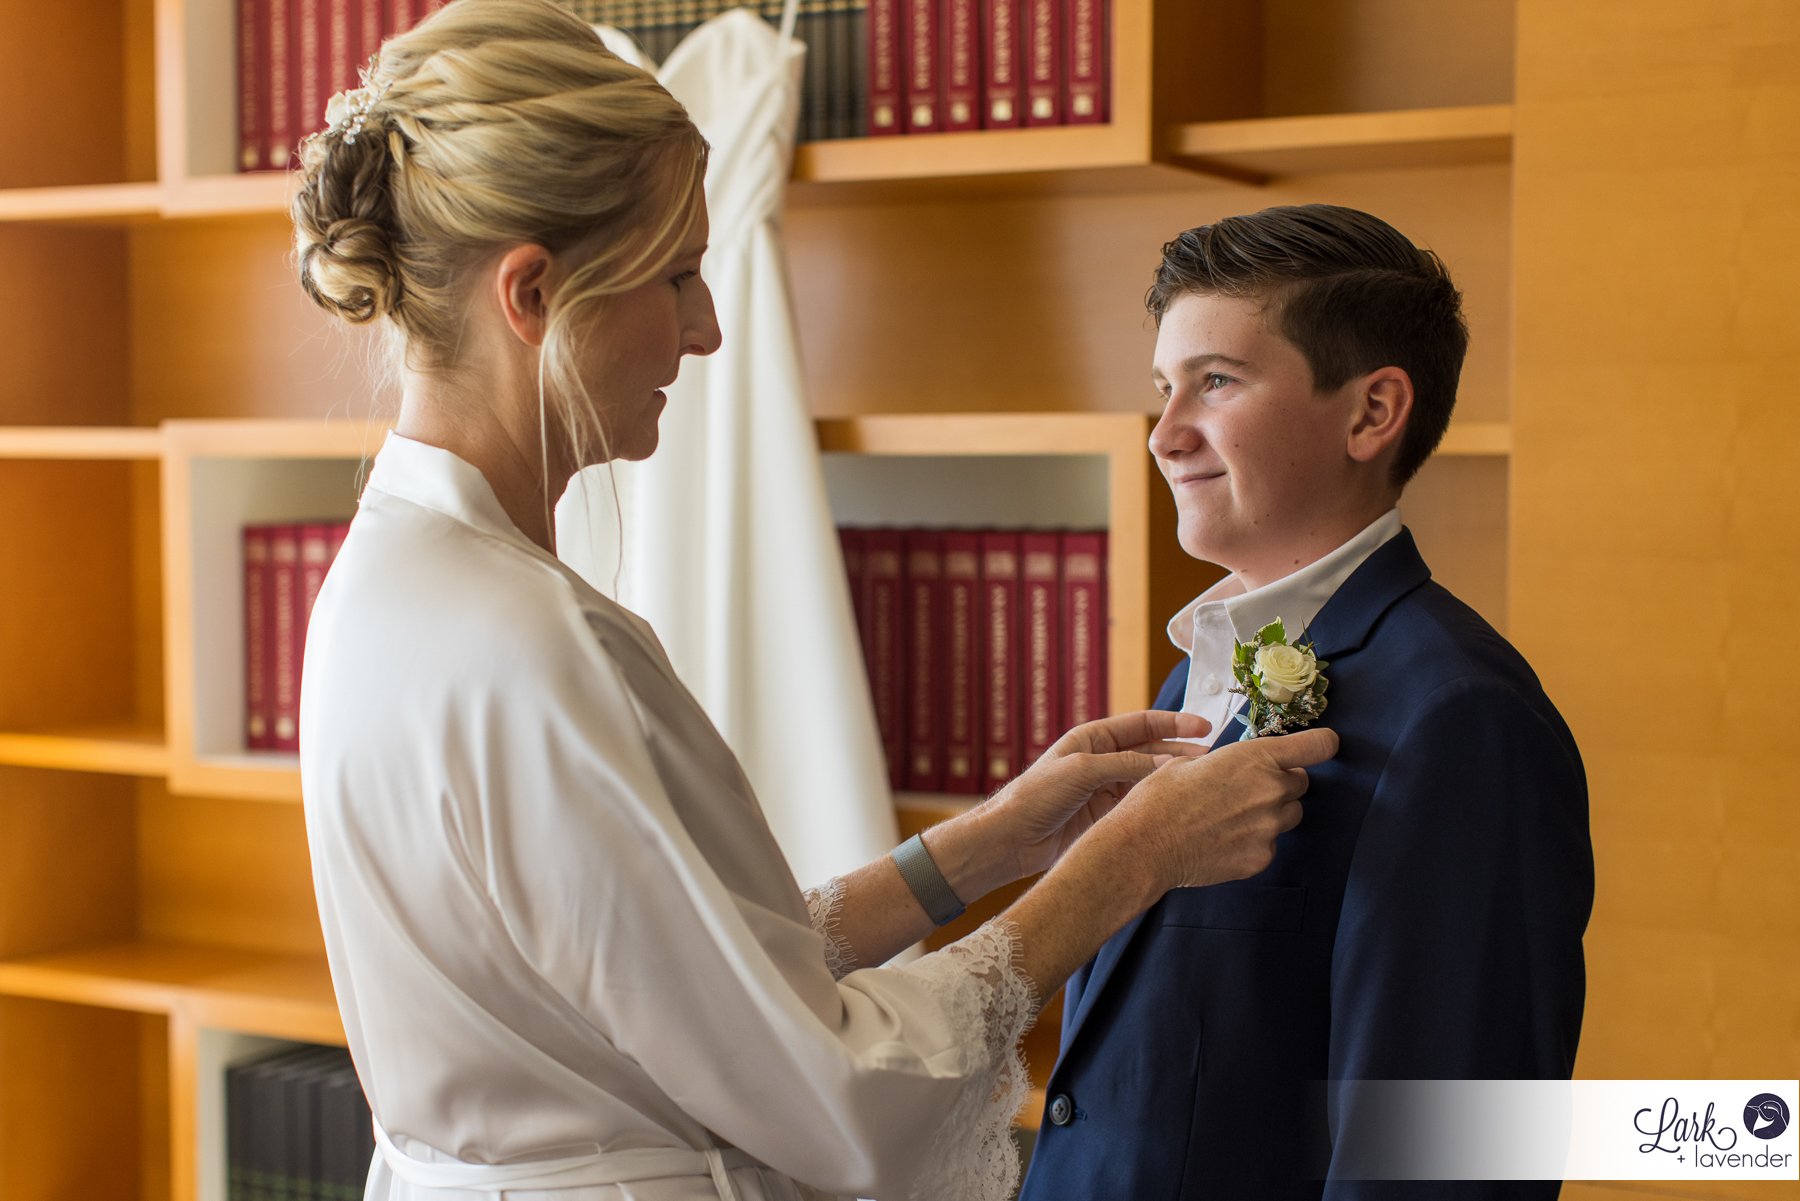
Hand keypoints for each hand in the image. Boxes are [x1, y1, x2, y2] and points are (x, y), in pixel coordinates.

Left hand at [970, 710, 1213, 884]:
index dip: (1174, 724)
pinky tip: (1182, 806)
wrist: (1011, 839)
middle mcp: (1103, 761)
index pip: (1142, 724)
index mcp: (1093, 739)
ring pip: (1151, 781)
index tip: (1204, 727)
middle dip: (1182, 754)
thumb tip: (1169, 767)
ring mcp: (1107, 789)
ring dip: (1175, 781)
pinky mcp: (1108, 816)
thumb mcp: (1083, 771)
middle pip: (1152, 752)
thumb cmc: (1036, 795)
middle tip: (1212, 760)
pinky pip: (1142, 805)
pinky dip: (1162, 804)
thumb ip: (1127, 766)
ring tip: (1204, 784)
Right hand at [1105, 726, 1339, 897]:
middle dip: (1281, 783)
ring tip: (1232, 817)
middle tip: (1247, 790)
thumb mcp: (1190, 762)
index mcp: (1255, 757)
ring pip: (1288, 816)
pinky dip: (1253, 841)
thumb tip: (1239, 767)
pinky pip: (1269, 844)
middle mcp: (1271, 791)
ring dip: (1270, 814)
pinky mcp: (1261, 857)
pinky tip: (1223, 840)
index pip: (1317, 746)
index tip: (1324, 745)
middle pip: (1300, 784)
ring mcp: (1269, 828)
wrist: (1144, 845)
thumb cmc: (1160, 799)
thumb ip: (1229, 763)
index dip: (1323, 744)